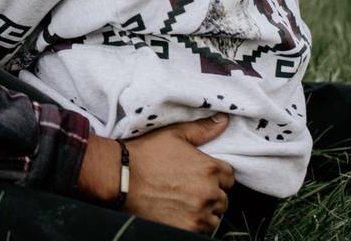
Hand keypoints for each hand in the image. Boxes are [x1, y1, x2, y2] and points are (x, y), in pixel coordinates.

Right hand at [76, 114, 233, 233]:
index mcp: (209, 168)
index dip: (215, 175)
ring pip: (214, 216)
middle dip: (210, 193)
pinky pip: (202, 229)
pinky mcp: (188, 228)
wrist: (121, 176)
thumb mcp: (174, 134)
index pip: (229, 176)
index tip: (201, 175)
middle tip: (189, 188)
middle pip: (223, 198)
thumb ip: (202, 128)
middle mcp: (208, 192)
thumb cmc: (145, 154)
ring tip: (183, 201)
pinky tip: (177, 211)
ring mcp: (198, 212)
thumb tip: (224, 120)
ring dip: (204, 210)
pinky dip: (193, 222)